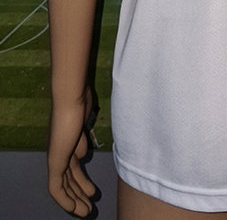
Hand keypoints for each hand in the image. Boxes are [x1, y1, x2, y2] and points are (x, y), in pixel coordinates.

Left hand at [47, 86, 96, 215]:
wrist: (71, 98)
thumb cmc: (81, 103)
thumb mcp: (84, 124)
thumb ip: (82, 139)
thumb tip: (82, 155)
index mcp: (68, 143)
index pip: (72, 169)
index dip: (81, 183)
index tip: (92, 192)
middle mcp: (60, 151)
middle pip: (69, 179)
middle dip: (79, 194)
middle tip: (90, 206)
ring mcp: (56, 156)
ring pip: (64, 186)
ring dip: (75, 200)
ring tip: (87, 211)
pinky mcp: (54, 160)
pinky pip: (56, 187)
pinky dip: (65, 200)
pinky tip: (74, 208)